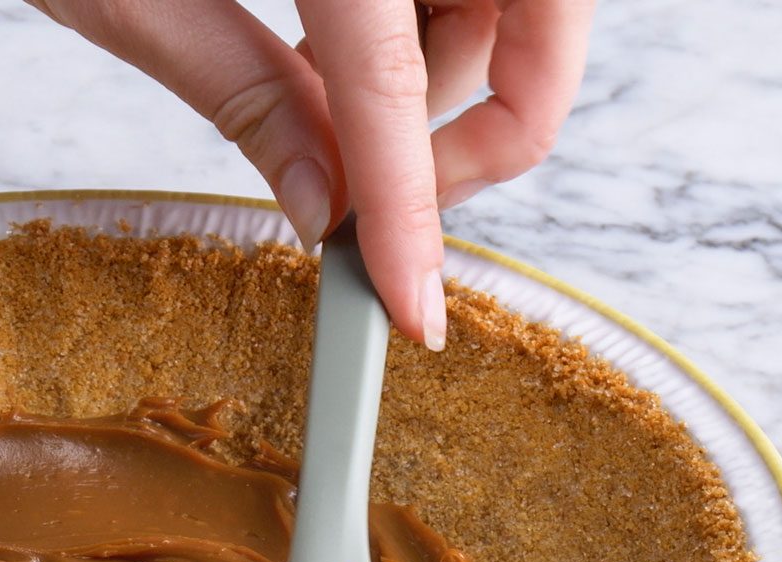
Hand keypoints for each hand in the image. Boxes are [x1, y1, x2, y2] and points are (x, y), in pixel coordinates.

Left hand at [33, 0, 595, 347]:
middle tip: (389, 194)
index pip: (397, 89)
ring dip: (447, 60)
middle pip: (534, 15)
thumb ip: (247, 96)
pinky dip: (423, 8)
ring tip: (330, 85)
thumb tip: (328, 213)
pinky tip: (339, 26)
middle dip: (479, 119)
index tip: (414, 312)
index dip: (416, 216)